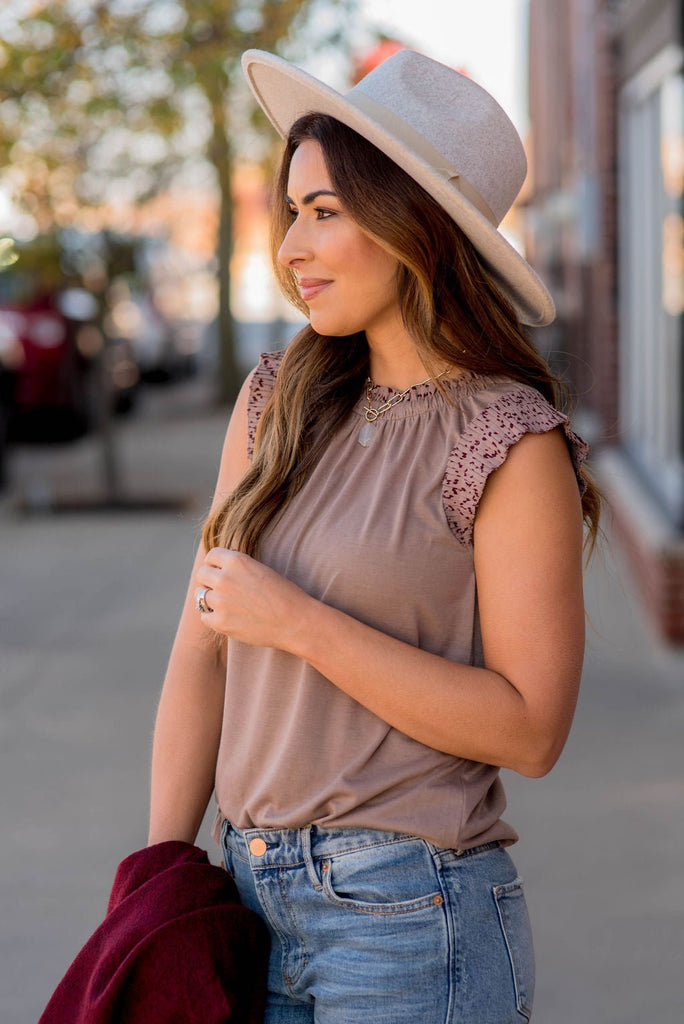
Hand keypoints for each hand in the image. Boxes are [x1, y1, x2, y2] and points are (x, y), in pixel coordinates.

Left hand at [194, 548, 311, 650]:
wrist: (295, 621)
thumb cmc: (284, 595)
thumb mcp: (261, 569)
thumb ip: (238, 567)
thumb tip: (218, 568)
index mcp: (236, 561)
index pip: (211, 556)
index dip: (216, 564)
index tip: (221, 572)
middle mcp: (224, 578)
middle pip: (201, 575)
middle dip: (209, 581)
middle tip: (222, 590)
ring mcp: (220, 601)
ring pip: (200, 596)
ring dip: (211, 599)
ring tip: (228, 605)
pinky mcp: (220, 622)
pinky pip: (205, 617)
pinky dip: (213, 618)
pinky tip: (229, 618)